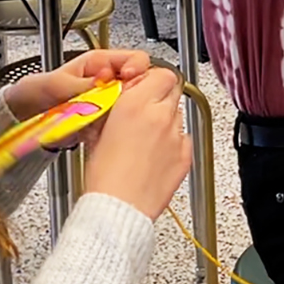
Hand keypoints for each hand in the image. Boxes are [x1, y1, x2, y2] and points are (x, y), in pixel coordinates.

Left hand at [4, 48, 151, 148]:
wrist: (22, 115)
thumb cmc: (36, 91)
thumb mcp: (57, 84)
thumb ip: (82, 84)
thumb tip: (105, 82)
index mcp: (101, 63)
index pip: (135, 59)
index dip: (138, 68)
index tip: (131, 77)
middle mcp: (109, 82)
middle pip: (139, 85)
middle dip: (133, 95)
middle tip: (121, 103)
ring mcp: (108, 102)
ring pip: (131, 106)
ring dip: (122, 114)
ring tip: (105, 119)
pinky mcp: (104, 121)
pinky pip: (118, 124)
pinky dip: (112, 129)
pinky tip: (100, 131)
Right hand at [85, 66, 190, 219]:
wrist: (118, 209)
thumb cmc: (104, 178)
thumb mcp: (97, 134)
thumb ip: (113, 111)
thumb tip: (119, 102)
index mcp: (135, 105)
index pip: (160, 73)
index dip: (152, 80)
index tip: (145, 86)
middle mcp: (160, 116)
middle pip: (173, 90)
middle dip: (160, 97)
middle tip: (146, 111)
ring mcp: (176, 136)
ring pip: (178, 114)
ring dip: (166, 120)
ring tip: (148, 139)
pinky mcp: (186, 156)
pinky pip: (184, 138)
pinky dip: (174, 142)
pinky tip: (157, 155)